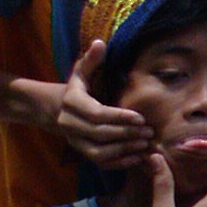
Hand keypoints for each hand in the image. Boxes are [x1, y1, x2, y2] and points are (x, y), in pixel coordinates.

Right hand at [56, 39, 152, 168]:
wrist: (56, 110)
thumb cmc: (77, 88)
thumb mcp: (81, 71)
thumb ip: (91, 60)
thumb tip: (100, 43)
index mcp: (72, 102)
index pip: (97, 114)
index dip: (119, 117)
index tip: (141, 117)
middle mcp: (70, 124)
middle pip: (100, 134)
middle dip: (127, 134)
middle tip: (149, 132)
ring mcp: (75, 141)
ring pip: (99, 152)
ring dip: (124, 150)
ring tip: (146, 145)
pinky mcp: (81, 152)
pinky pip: (99, 162)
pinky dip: (118, 163)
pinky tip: (137, 158)